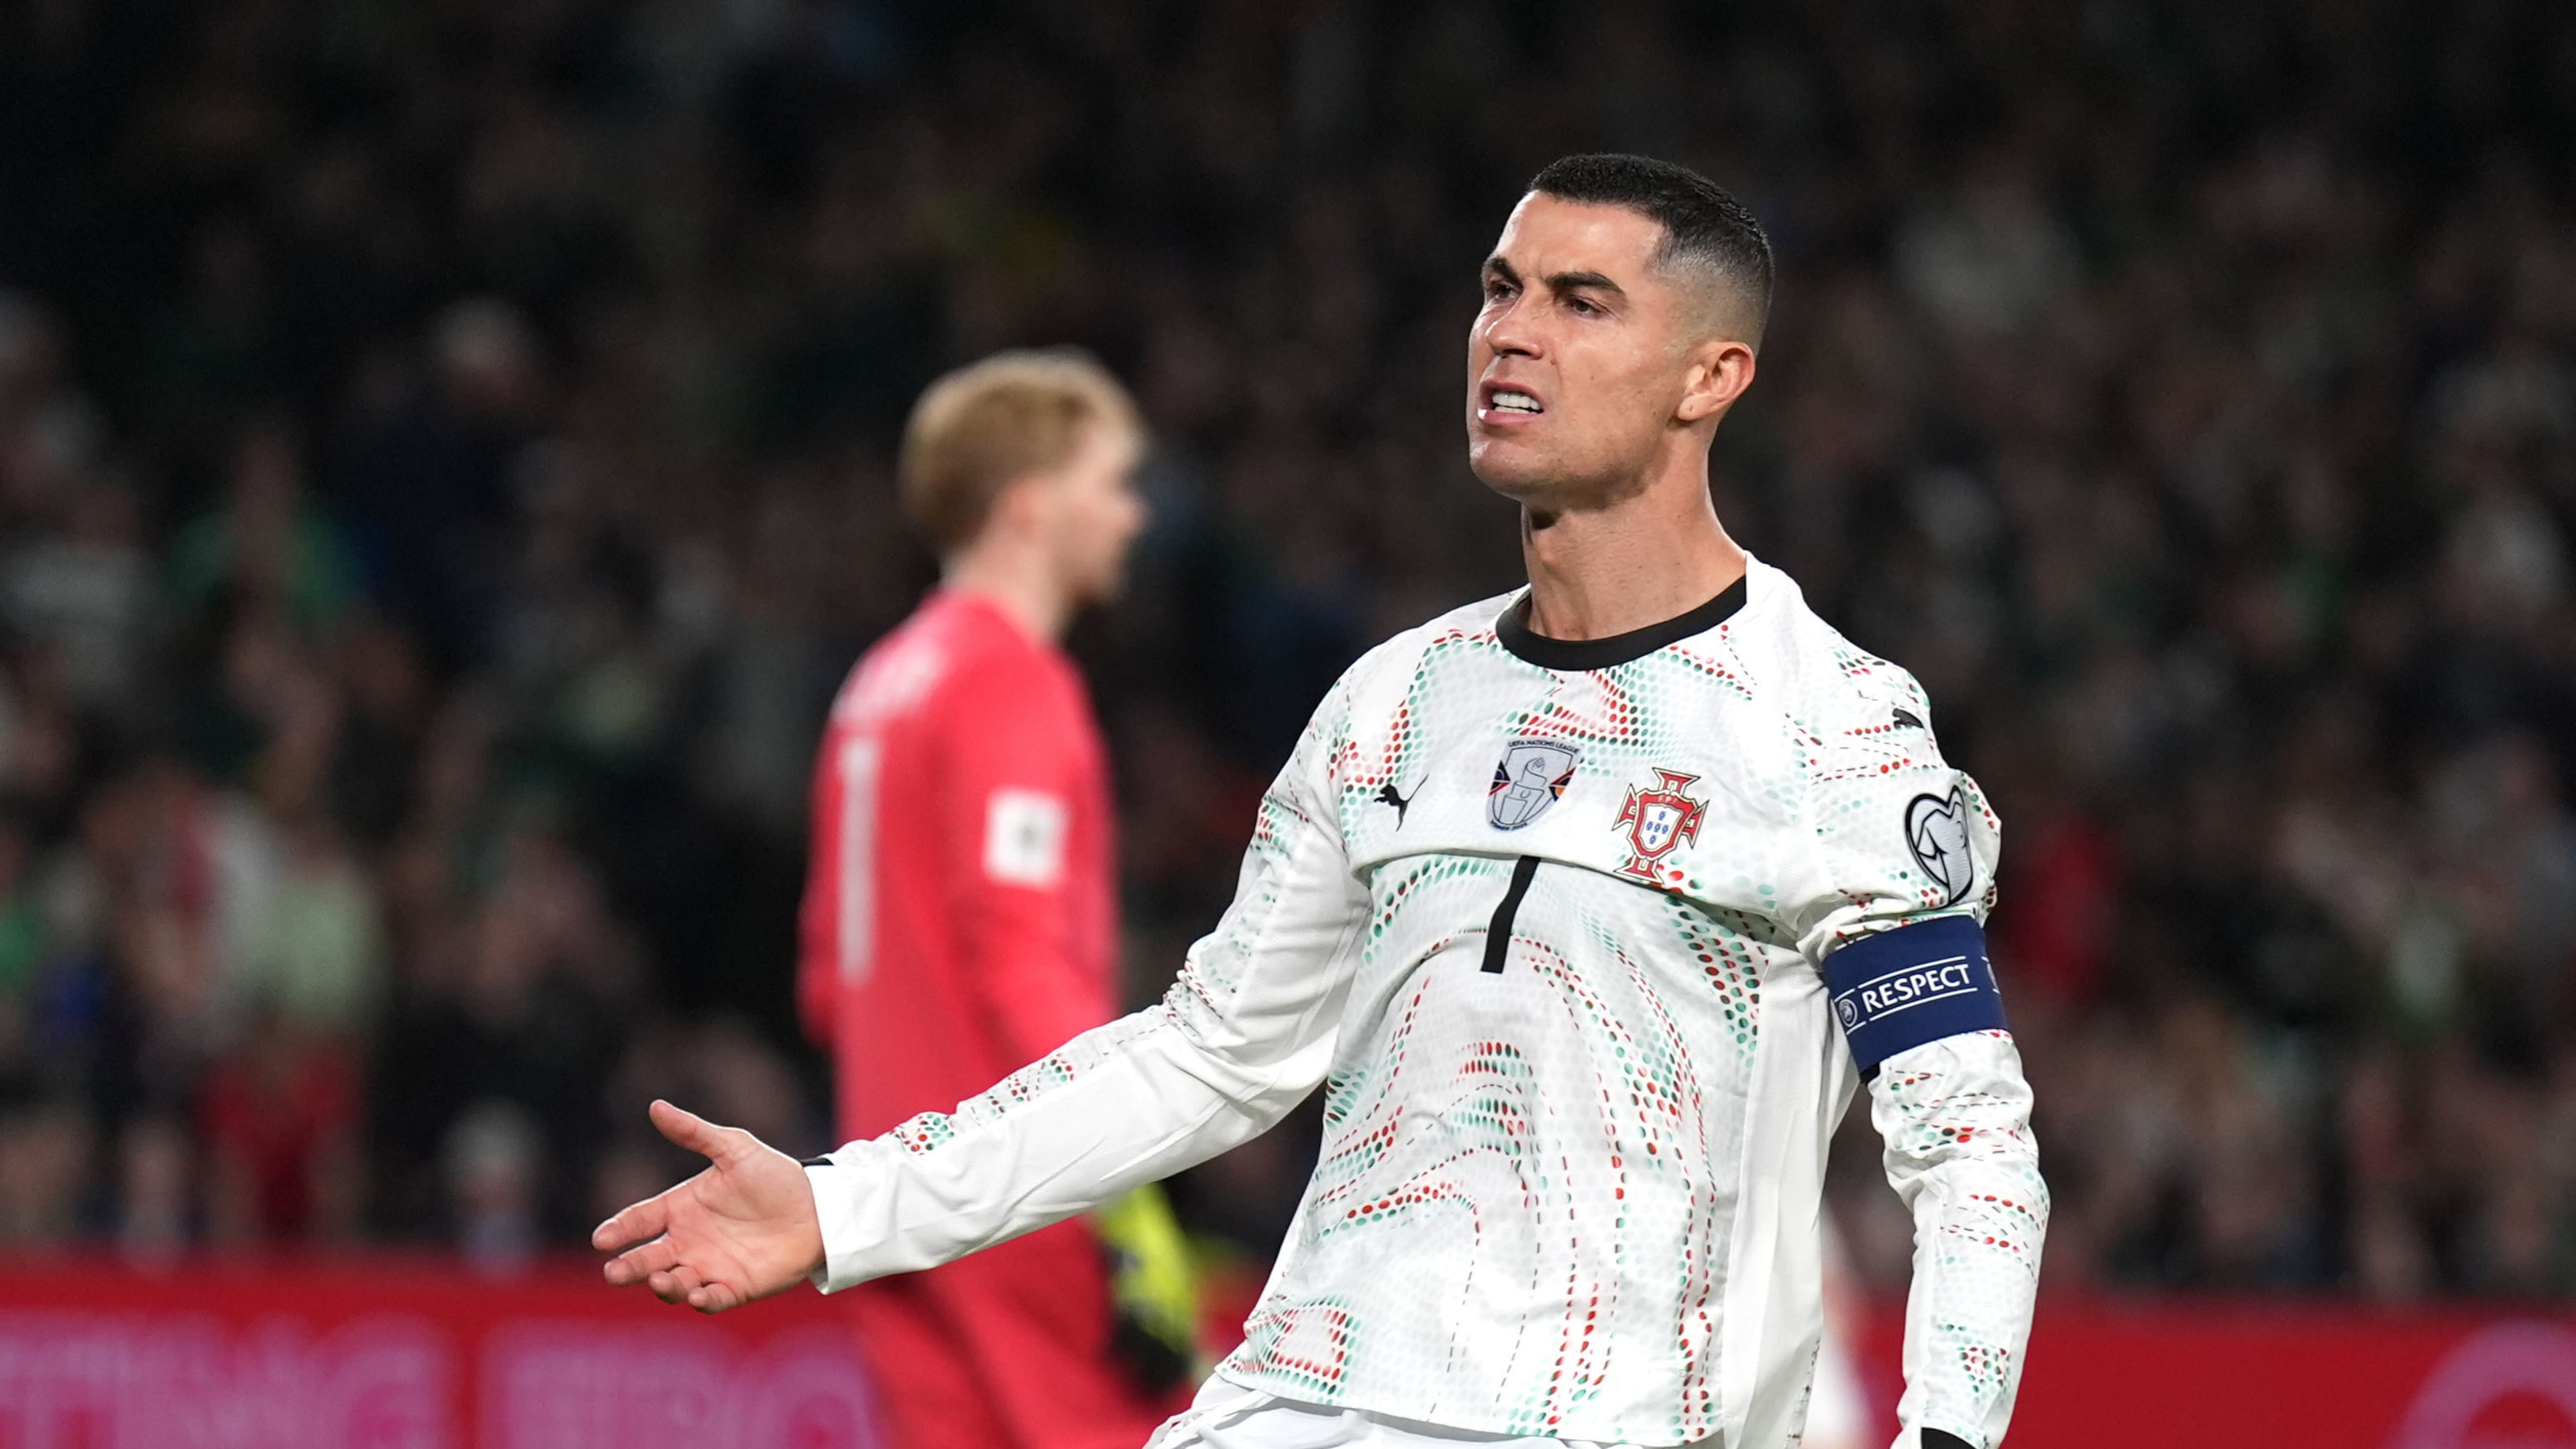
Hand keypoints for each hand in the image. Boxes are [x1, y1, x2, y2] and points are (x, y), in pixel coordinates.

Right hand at [592, 1099, 826, 1312]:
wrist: (819, 1207)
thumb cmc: (775, 1176)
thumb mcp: (735, 1148)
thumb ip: (694, 1132)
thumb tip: (656, 1106)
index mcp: (682, 1208)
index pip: (640, 1219)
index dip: (620, 1229)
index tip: (601, 1239)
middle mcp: (689, 1241)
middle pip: (648, 1258)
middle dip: (628, 1267)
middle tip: (613, 1273)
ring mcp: (709, 1267)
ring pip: (673, 1282)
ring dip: (663, 1285)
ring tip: (660, 1279)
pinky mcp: (733, 1288)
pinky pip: (710, 1299)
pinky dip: (700, 1299)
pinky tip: (696, 1292)